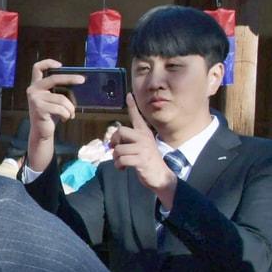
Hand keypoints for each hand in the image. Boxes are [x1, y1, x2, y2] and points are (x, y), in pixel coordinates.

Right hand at [25, 59, 83, 172]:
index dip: (48, 63)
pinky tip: (64, 119)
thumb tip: (78, 81)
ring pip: (62, 98)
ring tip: (70, 114)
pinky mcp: (39, 109)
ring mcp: (35, 99)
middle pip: (54, 78)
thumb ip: (59, 89)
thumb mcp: (54, 99)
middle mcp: (33, 90)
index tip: (60, 65)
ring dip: (70, 108)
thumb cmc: (51, 114)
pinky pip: (61, 109)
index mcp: (36, 85)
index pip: (37, 68)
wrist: (42, 132)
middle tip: (82, 80)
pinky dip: (67, 115)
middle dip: (70, 78)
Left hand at [111, 94, 176, 208]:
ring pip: (118, 149)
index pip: (137, 117)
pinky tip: (123, 168)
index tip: (128, 95)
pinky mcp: (141, 160)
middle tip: (115, 150)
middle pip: (120, 131)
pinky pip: (121, 160)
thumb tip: (112, 143)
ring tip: (121, 163)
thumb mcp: (139, 148)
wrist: (160, 176)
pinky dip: (118, 166)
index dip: (132, 106)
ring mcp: (143, 149)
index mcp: (144, 134)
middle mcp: (144, 138)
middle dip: (114, 142)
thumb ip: (129, 142)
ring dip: (115, 158)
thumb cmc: (147, 162)